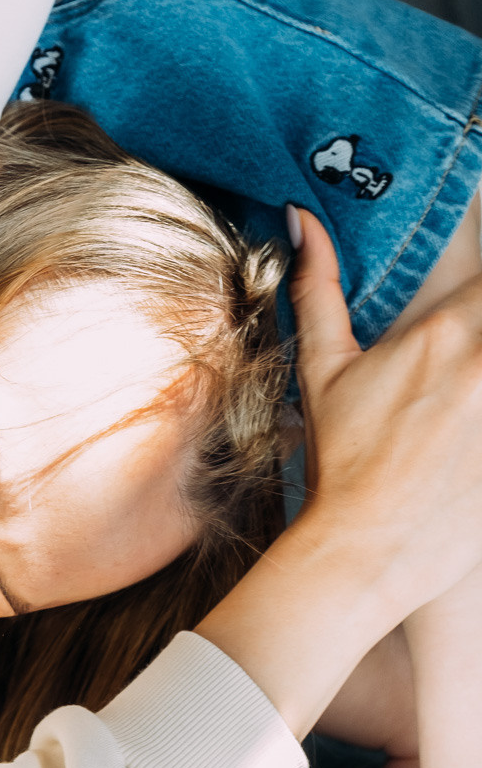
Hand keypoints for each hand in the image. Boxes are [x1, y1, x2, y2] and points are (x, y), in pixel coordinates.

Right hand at [199, 208, 481, 735]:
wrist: (365, 547)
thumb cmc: (343, 460)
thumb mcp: (323, 367)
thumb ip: (317, 285)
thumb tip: (303, 219)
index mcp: (444, 334)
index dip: (481, 292)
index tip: (469, 308)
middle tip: (464, 376)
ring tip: (466, 404)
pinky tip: (476, 436)